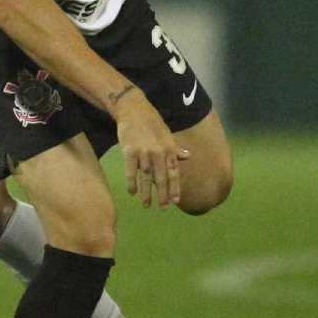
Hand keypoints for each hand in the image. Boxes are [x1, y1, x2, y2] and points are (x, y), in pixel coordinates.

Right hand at [112, 91, 188, 208]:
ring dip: (146, 192)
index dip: (175, 188)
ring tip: (146, 204)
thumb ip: (175, 149)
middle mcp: (158, 152)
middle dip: (162, 194)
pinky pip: (131, 170)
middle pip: (161, 178)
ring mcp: (143, 152)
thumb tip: (188, 157)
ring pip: (146, 177)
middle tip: (162, 208)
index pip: (174, 173)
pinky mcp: (129, 150)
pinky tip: (132, 192)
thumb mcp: (167, 134)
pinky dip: (131, 182)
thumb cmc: (151, 122)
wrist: (133, 109)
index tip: (176, 202)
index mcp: (169, 149)